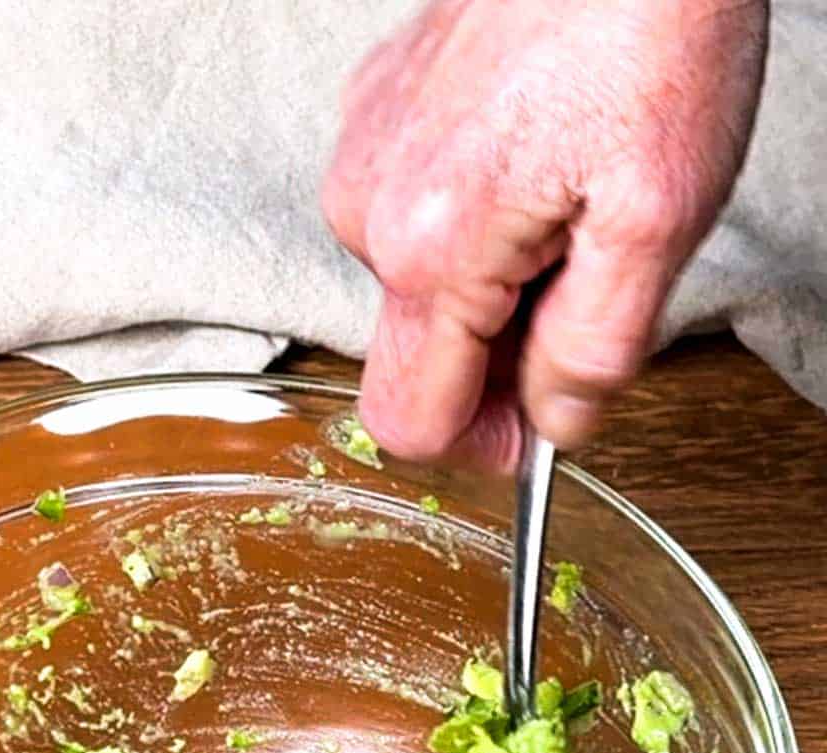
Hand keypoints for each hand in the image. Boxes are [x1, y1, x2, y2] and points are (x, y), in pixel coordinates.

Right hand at [322, 0, 766, 469]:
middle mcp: (370, 213)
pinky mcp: (375, 116)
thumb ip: (593, 351)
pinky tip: (532, 165)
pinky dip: (471, 224)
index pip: (412, 422)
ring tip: (564, 208)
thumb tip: (550, 426)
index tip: (533, 428)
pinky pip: (408, 219)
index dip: (480, 444)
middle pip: (414, 360)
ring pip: (414, 293)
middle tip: (580, 290)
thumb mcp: (656, 222)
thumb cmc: (650, 34)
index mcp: (430, 252)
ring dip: (488, 287)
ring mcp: (363, 160)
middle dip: (493, 359)